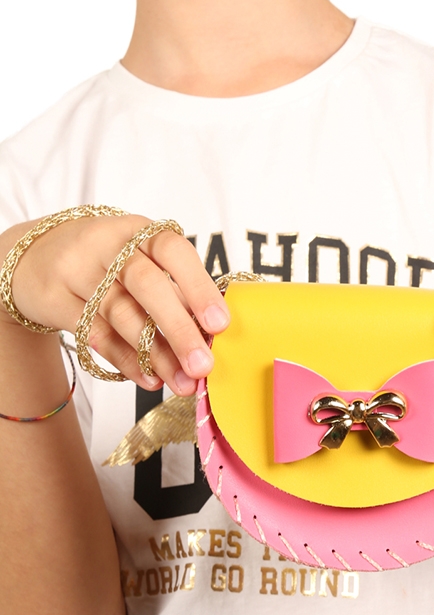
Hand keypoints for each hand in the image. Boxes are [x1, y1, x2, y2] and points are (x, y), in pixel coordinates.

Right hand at [2, 214, 229, 395]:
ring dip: (157, 355)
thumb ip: (172, 290)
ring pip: (121, 315)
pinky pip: (96, 335)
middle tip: (204, 366)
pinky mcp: (53, 298)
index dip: (198, 286)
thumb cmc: (104, 263)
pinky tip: (150, 379)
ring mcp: (76, 270)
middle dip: (179, 329)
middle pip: (146, 285)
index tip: (220, 324)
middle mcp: (106, 244)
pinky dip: (126, 361)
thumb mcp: (136, 259)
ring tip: (183, 383)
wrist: (32, 259)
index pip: (172, 250)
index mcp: (138, 230)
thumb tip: (211, 338)